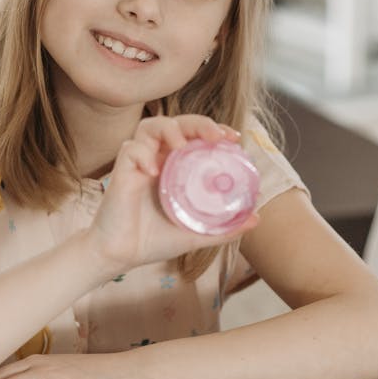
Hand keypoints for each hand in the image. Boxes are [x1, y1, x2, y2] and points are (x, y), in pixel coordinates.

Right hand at [86, 113, 257, 271]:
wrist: (121, 256)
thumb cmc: (153, 241)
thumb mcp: (195, 234)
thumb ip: (224, 227)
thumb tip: (256, 218)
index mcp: (175, 166)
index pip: (195, 135)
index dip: (214, 129)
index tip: (233, 137)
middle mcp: (157, 158)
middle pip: (177, 123)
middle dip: (198, 123)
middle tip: (215, 137)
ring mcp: (138, 161)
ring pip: (150, 126)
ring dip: (169, 129)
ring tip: (181, 146)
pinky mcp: (120, 170)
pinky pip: (131, 149)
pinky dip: (143, 155)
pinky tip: (153, 172)